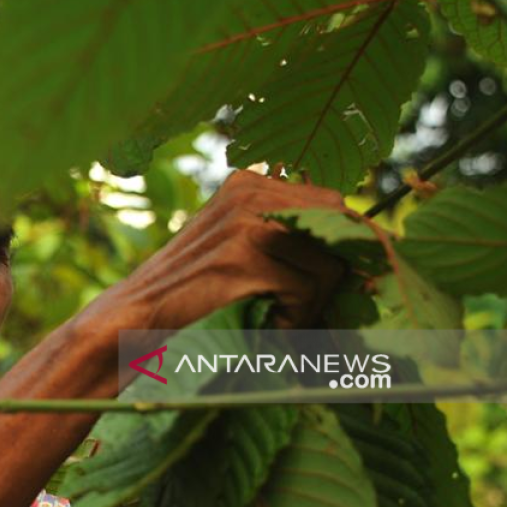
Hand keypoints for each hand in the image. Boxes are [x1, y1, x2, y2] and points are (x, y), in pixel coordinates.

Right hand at [133, 169, 348, 330]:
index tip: (320, 286)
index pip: (334, 208)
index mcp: (252, 182)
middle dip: (331, 274)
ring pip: (330, 264)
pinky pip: (308, 290)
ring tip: (270, 315)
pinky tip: (262, 324)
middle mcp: (253, 190)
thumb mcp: (240, 251)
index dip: (337, 252)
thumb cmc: (192, 296)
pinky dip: (294, 318)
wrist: (135, 319)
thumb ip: (290, 239)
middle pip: (340, 230)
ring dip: (310, 303)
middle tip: (294, 305)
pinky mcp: (245, 253)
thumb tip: (371, 254)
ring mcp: (248, 219)